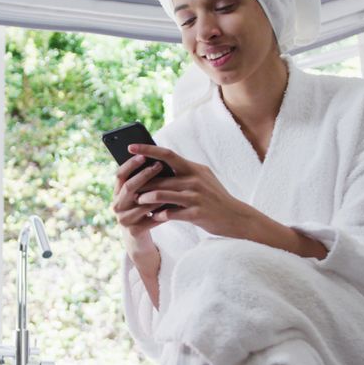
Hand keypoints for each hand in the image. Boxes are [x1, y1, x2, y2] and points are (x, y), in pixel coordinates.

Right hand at [112, 152, 168, 260]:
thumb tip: (157, 160)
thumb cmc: (142, 211)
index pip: (120, 174)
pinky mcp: (134, 231)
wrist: (138, 239)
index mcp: (117, 193)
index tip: (143, 155)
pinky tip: (175, 206)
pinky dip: (163, 212)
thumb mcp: (139, 195)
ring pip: (142, 203)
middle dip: (144, 175)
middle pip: (129, 187)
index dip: (130, 164)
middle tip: (158, 165)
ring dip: (157, 194)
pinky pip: (151, 219)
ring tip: (171, 185)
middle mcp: (117, 205)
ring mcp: (124, 219)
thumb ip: (143, 182)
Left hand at [129, 143, 257, 237]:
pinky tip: (154, 217)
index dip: (147, 150)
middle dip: (141, 183)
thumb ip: (184, 172)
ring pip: (161, 195)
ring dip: (146, 200)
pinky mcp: (196, 213)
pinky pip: (170, 213)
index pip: (167, 154)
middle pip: (160, 178)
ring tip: (138, 202)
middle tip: (128, 187)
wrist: (235, 217)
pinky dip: (159, 215)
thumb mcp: (202, 178)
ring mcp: (195, 196)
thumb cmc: (214, 197)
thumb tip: (159, 166)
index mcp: (194, 168)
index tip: (130, 147)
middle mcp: (194, 179)